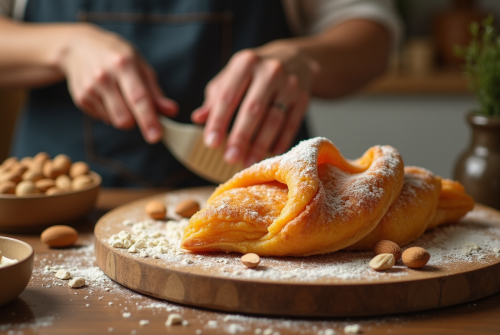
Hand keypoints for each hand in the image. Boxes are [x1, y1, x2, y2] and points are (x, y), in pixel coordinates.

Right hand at [58, 24, 177, 142]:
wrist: (78, 46)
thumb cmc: (116, 56)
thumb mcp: (139, 65)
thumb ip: (155, 91)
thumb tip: (172, 111)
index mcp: (123, 64)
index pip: (138, 98)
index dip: (148, 119)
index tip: (155, 136)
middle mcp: (104, 76)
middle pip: (124, 118)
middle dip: (136, 121)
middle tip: (138, 109)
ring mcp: (89, 88)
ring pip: (113, 121)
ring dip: (123, 116)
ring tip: (119, 96)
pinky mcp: (80, 98)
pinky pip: (102, 118)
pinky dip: (109, 112)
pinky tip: (106, 95)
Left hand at [192, 42, 318, 166]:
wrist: (295, 59)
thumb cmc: (254, 73)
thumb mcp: (232, 77)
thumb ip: (215, 98)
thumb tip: (198, 119)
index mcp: (245, 63)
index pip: (228, 96)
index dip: (218, 121)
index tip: (211, 143)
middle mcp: (269, 71)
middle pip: (252, 109)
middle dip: (240, 136)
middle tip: (229, 158)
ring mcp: (289, 84)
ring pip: (273, 119)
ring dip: (260, 144)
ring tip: (248, 161)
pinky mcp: (304, 98)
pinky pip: (291, 124)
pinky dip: (280, 142)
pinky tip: (270, 155)